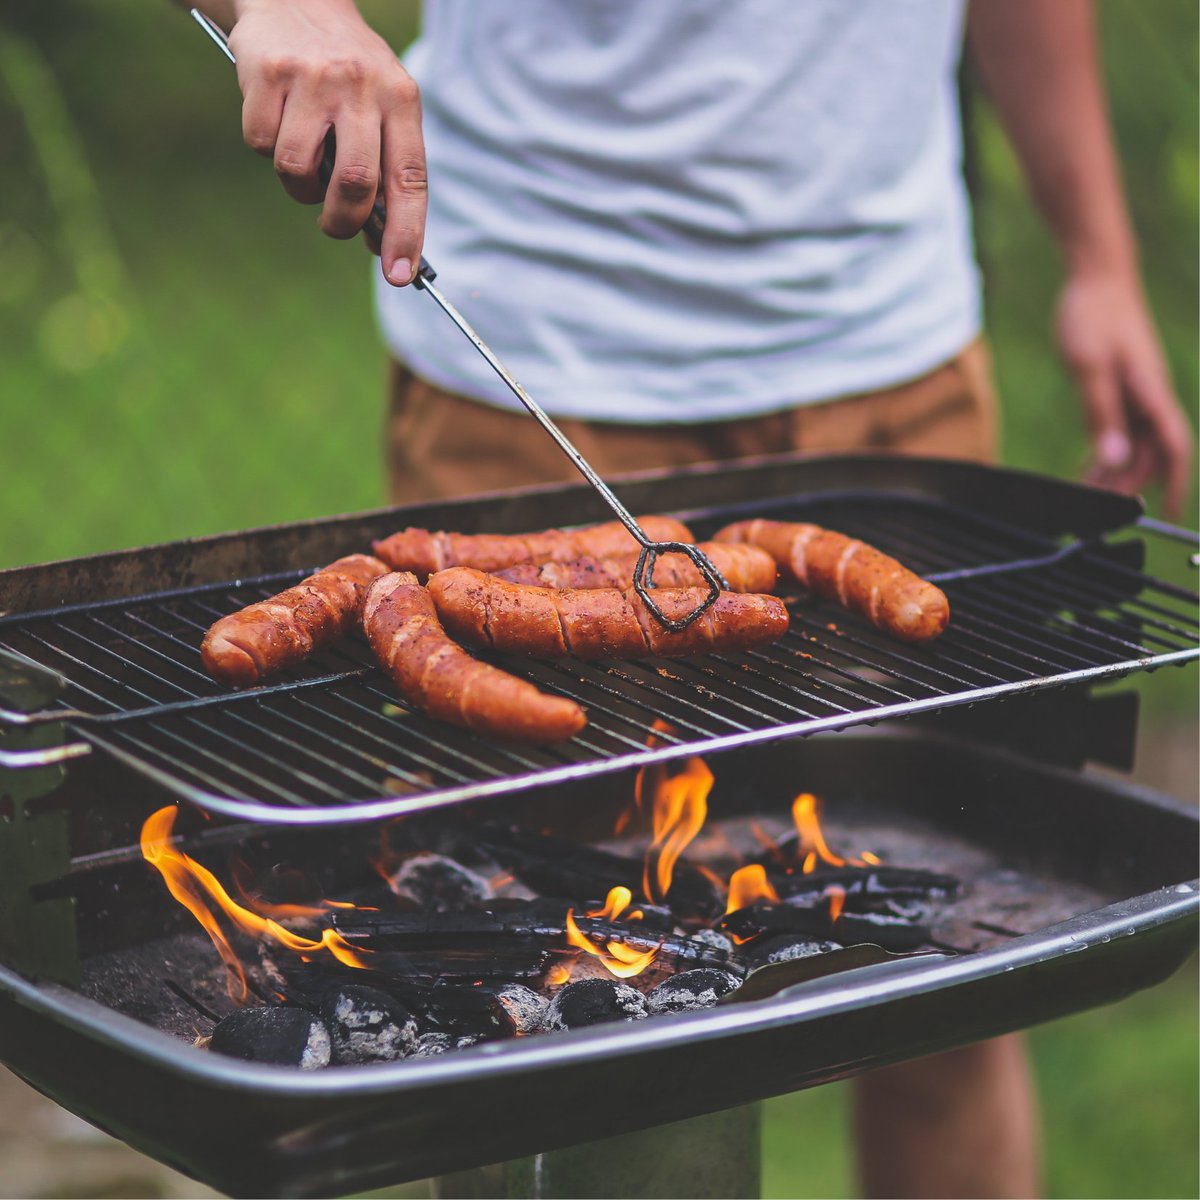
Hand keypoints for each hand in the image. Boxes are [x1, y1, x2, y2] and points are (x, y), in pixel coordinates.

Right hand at [228, 0, 424, 285]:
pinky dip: (265, 147)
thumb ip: (386, 169)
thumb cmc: (347, 73)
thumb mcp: (381, 106)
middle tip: (335, 225)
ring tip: (304, 163)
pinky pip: (261, 144)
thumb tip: (383, 244)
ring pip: (299, 170)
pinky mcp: (268, 72)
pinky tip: (277, 119)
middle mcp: (362, 86)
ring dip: (299, 187)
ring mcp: (314, 78)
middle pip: (354, 184)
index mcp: (401, 99)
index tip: (399, 275)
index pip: (410, 180)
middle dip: (342, 221)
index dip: (405, 233)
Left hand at [1055, 269, 1192, 517]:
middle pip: (1149, 454)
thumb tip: (1114, 458)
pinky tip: (1088, 468)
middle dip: (1129, 485)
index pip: (1173, 447)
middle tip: (1097, 510)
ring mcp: (1137, 393)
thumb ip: (1101, 414)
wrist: (1096, 278)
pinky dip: (1106, 451)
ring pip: (1133, 445)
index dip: (1173, 482)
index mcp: (1151, 393)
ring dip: (1115, 472)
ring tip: (1087, 494)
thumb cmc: (1094, 315)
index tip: (1166, 512)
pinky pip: (1119, 430)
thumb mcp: (1089, 367)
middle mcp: (1150, 397)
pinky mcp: (1121, 388)